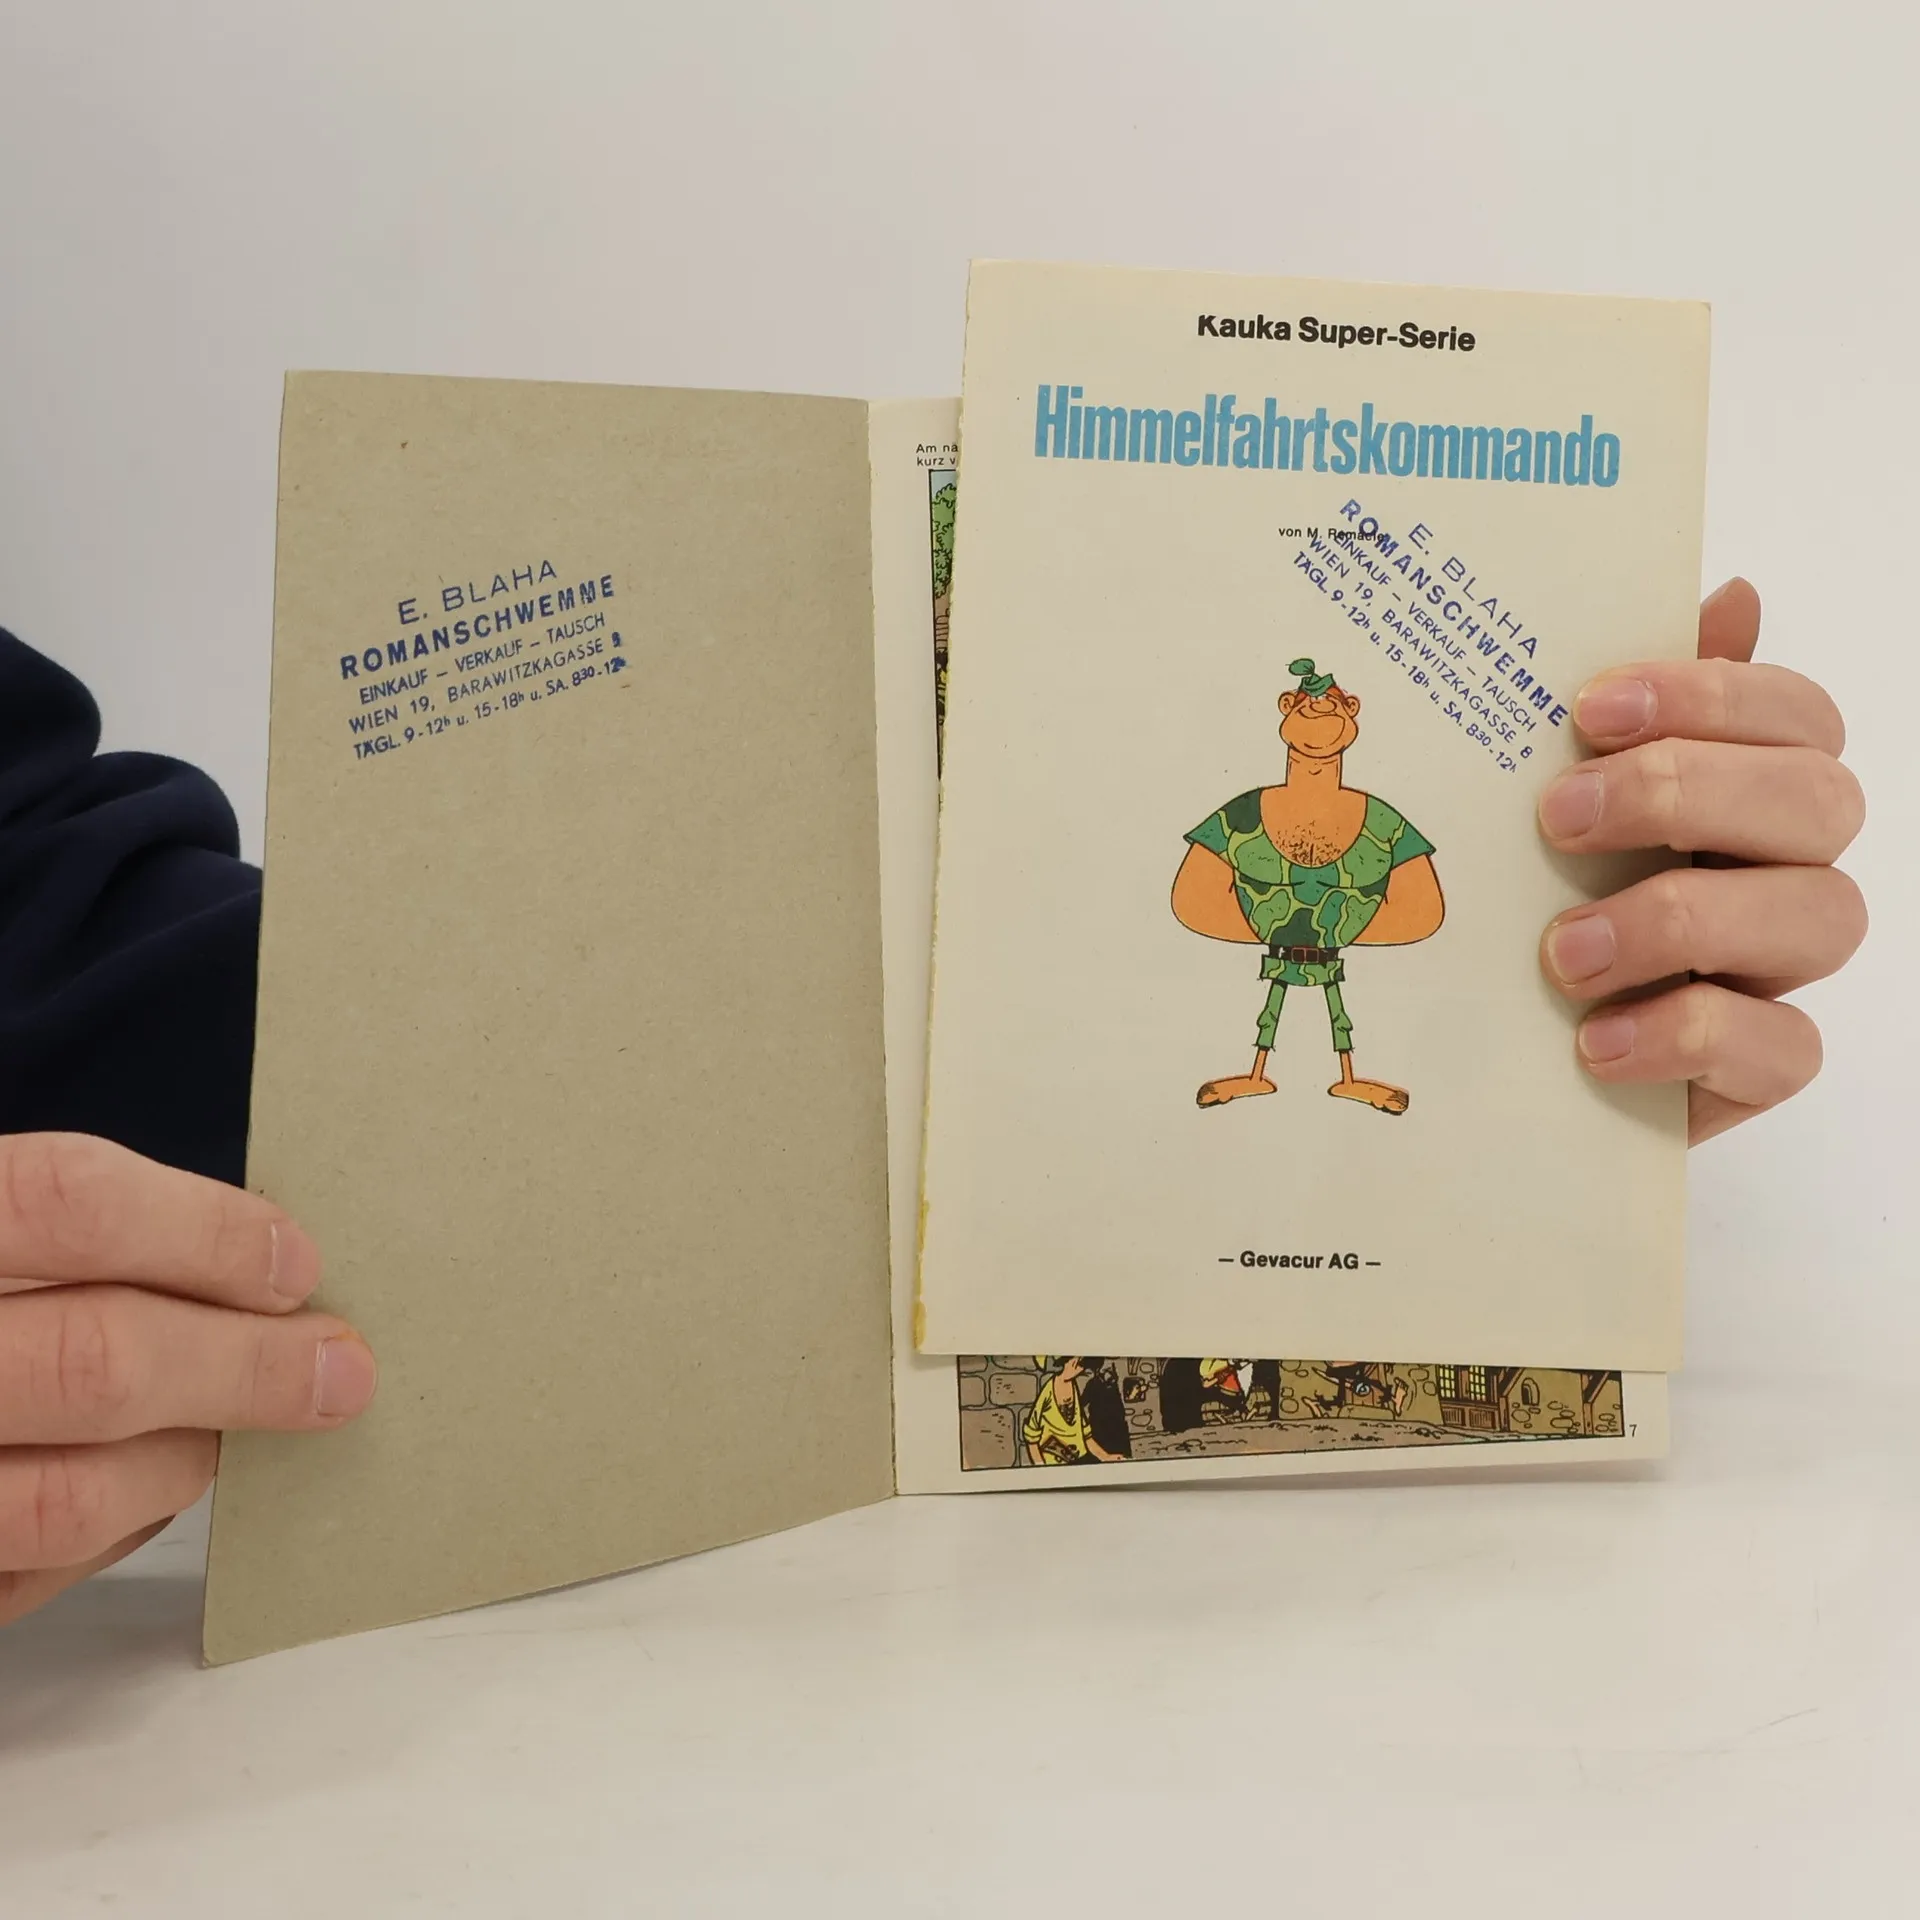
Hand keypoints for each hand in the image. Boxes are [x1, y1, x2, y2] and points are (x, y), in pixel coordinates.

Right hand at [0, 1133, 375, 1626]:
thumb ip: (48, 1228)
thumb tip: (246, 1254)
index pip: (69, 1204)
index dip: (204, 1231)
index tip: (295, 1258)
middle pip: (95, 1358)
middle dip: (243, 1366)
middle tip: (336, 1366)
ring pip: (66, 1495)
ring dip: (186, 1461)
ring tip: (247, 1428)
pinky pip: (17, 1581)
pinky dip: (107, 1535)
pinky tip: (147, 1489)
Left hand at [1536, 579, 1864, 1143]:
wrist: (1498, 1049)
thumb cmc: (1538, 894)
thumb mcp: (1553, 795)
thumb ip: (1632, 706)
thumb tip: (1732, 594)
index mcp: (1751, 784)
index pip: (1794, 714)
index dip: (1709, 695)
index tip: (1589, 709)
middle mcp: (1786, 866)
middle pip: (1819, 801)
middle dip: (1687, 793)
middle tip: (1558, 817)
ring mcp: (1780, 967)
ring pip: (1823, 917)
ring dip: (1683, 918)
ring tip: (1565, 949)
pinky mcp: (1758, 1064)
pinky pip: (1782, 1048)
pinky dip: (1686, 1036)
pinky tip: (1596, 1040)